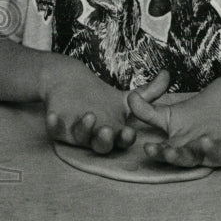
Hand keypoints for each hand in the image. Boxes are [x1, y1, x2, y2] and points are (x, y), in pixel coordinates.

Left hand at [42, 62, 169, 153]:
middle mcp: (95, 137)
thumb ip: (149, 91)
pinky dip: (54, 124)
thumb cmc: (99, 97)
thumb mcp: (126, 97)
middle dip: (104, 140)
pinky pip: (54, 130)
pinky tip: (53, 116)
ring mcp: (76, 133)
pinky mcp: (57, 127)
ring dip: (84, 129)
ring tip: (89, 116)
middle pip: (101, 146)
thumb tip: (168, 74)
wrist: (69, 84)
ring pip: (80, 138)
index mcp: (114, 133)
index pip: (121, 141)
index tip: (129, 132)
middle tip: (107, 130)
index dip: (124, 139)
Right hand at [127, 78, 220, 167]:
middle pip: (191, 158)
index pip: (169, 154)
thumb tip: (128, 99)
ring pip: (217, 156)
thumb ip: (145, 109)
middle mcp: (201, 155)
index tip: (150, 147)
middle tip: (176, 150)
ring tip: (208, 139)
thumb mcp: (167, 113)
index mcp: (182, 149)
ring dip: (212, 150)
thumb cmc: (193, 116)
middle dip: (183, 155)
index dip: (160, 153)